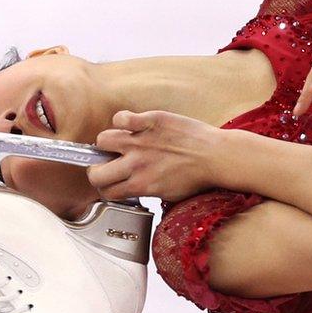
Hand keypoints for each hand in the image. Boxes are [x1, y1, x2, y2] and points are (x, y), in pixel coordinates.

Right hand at [87, 110, 221, 202]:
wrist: (216, 157)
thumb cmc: (197, 176)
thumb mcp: (169, 194)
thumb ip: (146, 190)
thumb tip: (132, 187)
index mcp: (140, 185)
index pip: (106, 191)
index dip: (108, 187)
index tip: (113, 182)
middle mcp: (136, 164)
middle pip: (95, 172)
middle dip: (99, 169)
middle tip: (110, 164)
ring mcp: (140, 142)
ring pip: (103, 141)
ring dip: (108, 143)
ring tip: (121, 143)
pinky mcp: (149, 122)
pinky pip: (121, 118)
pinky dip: (123, 120)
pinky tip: (133, 125)